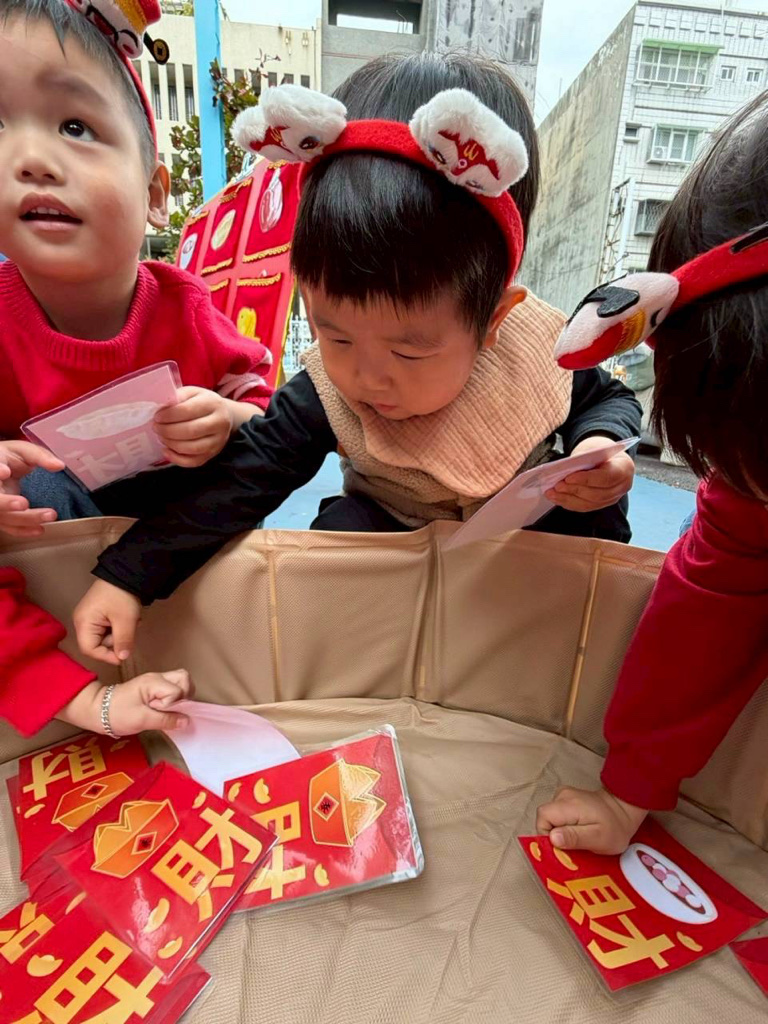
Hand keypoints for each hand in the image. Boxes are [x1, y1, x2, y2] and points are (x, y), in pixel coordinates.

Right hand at [0, 440, 64, 537]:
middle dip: (7, 503)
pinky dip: (23, 530)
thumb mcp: (24, 451)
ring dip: (25, 518)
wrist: (1, 469)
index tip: (4, 472)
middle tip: (24, 503)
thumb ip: (41, 456)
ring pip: (3, 515)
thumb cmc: (11, 458)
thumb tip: (59, 465)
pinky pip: (9, 527)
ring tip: (50, 515)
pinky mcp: (2, 515)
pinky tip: (39, 530)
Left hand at [57, 670, 192, 734]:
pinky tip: (166, 708)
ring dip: (182, 695)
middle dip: (185, 694)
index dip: (172, 704)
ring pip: (181, 680)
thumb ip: (166, 720)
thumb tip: (186, 721)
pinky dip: (175, 697)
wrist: (98, 710)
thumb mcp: (142, 720)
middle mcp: (157, 677)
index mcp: (153, 682)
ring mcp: (156, 681)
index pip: (177, 690)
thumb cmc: (118, 714)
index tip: (157, 712)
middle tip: (172, 709)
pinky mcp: (154, 687)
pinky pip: (173, 687)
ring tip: (171, 709)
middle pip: (184, 677)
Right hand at [74, 579, 141, 664]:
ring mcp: (89, 616)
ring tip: (132, 621)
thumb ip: (123, 642)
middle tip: (129, 631)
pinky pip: (106, 627)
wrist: (126, 572)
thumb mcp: (125, 621)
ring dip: (119, 633)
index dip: (106, 656)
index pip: (89, 649)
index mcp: (83, 623)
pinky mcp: (97, 612)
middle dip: (115, 641)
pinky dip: (119, 626)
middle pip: (96, 643)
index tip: (123, 656)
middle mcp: (81, 621)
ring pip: (104, 636)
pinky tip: (128, 617)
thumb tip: (122, 659)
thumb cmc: (122, 596)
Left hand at [154, 386, 233, 467]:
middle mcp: (220, 423)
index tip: (157, 416)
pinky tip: (166, 450)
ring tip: (161, 437)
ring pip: (192, 448)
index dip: (169, 415)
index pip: (187, 410)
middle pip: (191, 431)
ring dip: (171, 444)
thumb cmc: (203, 403)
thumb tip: (162, 408)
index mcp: (213, 404)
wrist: (224, 416)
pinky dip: (176, 458)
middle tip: (156, 427)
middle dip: (168, 430)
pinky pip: (193, 462)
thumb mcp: (192, 393)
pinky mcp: (213, 454)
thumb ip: (178, 398)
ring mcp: (218, 441)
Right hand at [536, 786, 647, 854]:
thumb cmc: (614, 828)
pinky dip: (564, 826)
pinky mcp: (567, 799)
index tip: (563, 847)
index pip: (542, 819)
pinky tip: (579, 830)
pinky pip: (557, 815)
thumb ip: (574, 837)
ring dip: (560, 832)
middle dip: (555, 836)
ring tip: (579, 838)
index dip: (547, 836)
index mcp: (567, 804)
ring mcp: (564, 795)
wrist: (625, 810)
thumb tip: (552, 838)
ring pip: (551, 818)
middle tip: (574, 845)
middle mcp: (562, 796)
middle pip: (545, 818)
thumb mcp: (597, 838)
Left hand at [546, 436, 634, 512]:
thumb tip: (564, 471)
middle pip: (597, 494)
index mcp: (624, 468)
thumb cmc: (599, 450)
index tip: (568, 478)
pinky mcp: (602, 504)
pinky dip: (569, 503)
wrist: (607, 457)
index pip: (606, 478)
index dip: (586, 479)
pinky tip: (556, 498)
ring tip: (551, 493)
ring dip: (568, 499)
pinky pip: (585, 507)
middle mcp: (622, 486)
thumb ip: (583, 459)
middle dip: (574, 491)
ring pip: (589, 504)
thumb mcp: (593, 448)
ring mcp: (613, 498)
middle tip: (556, 486)